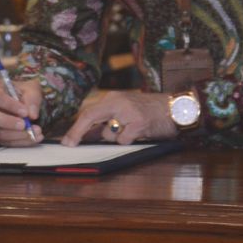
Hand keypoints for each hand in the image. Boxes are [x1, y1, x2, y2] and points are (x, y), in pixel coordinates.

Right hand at [0, 78, 43, 146]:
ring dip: (16, 135)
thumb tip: (32, 115)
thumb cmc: (21, 92)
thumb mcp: (29, 89)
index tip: (25, 112)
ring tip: (35, 132)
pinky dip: (19, 141)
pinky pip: (3, 141)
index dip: (10, 106)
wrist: (18, 100)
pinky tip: (34, 138)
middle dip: (8, 123)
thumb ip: (32, 99)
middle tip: (25, 125)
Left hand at [61, 90, 176, 145]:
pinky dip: (128, 140)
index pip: (88, 112)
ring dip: (115, 138)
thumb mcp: (125, 111)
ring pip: (109, 133)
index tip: (67, 141)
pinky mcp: (139, 122)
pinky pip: (124, 139)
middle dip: (78, 132)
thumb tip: (85, 135)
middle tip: (70, 144)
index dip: (75, 127)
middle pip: (90, 116)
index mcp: (113, 98)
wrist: (175, 107)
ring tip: (130, 131)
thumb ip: (107, 120)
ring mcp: (128, 111)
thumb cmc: (149, 112)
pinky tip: (139, 133)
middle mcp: (118, 102)